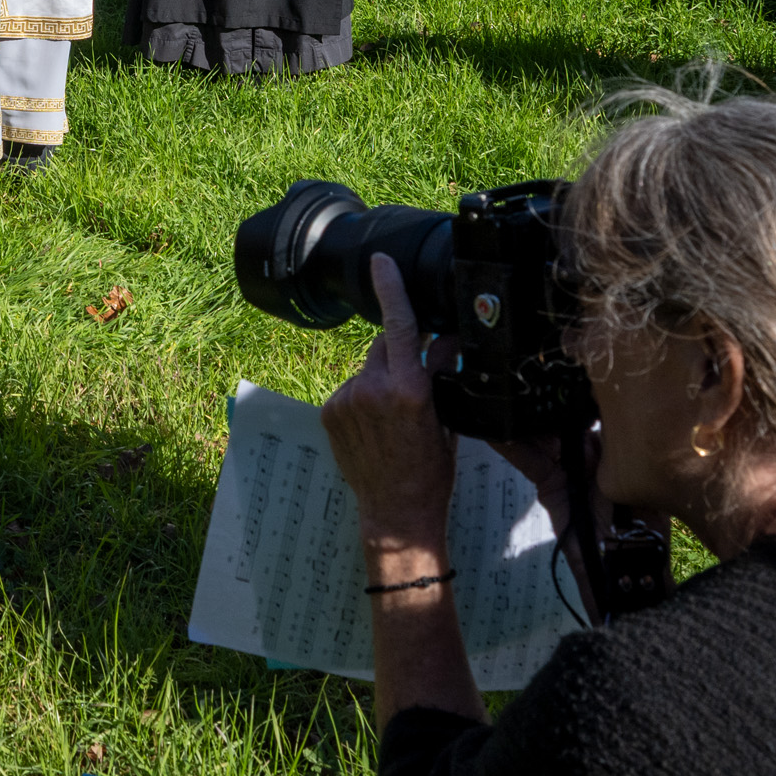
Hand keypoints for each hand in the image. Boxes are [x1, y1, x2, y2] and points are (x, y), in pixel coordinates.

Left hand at [319, 254, 456, 557]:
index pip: (400, 326)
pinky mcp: (330, 412)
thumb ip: (442, 375)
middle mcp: (374, 389)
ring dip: (378, 380)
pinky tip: (373, 427)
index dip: (391, 289)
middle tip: (411, 386)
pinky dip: (361, 399)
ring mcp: (347, 400)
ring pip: (366, 369)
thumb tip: (446, 339)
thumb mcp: (446, 420)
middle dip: (398, 354)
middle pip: (383, 346)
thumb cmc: (430, 471)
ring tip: (391, 419)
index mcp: (410, 389)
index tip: (381, 262)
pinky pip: (349, 390)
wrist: (395, 512)